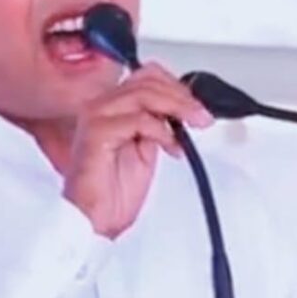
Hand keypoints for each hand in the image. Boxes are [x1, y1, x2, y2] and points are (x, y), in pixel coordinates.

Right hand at [63, 62, 213, 238]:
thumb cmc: (113, 192)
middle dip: (182, 97)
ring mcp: (96, 117)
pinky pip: (137, 119)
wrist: (95, 220)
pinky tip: (170, 146)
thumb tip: (184, 110)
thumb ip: (159, 124)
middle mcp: (100, 106)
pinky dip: (161, 130)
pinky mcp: (96, 132)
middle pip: (148, 80)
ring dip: (176, 107)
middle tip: (202, 116)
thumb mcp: (147, 149)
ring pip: (144, 94)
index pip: (147, 76)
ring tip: (193, 125)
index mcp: (112, 106)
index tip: (197, 107)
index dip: (177, 87)